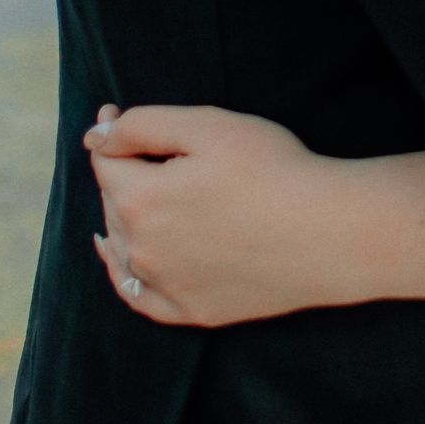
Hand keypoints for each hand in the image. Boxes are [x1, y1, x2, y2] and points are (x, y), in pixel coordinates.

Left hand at [86, 103, 351, 327]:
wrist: (330, 232)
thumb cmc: (273, 169)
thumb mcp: (207, 125)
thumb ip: (141, 125)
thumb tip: (95, 137)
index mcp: (140, 200)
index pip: (105, 160)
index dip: (110, 132)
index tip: (116, 113)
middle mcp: (142, 249)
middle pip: (113, 202)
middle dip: (121, 171)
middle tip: (144, 145)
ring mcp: (167, 286)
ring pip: (122, 245)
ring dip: (120, 214)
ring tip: (132, 190)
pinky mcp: (194, 310)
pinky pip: (139, 295)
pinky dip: (123, 273)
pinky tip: (117, 256)